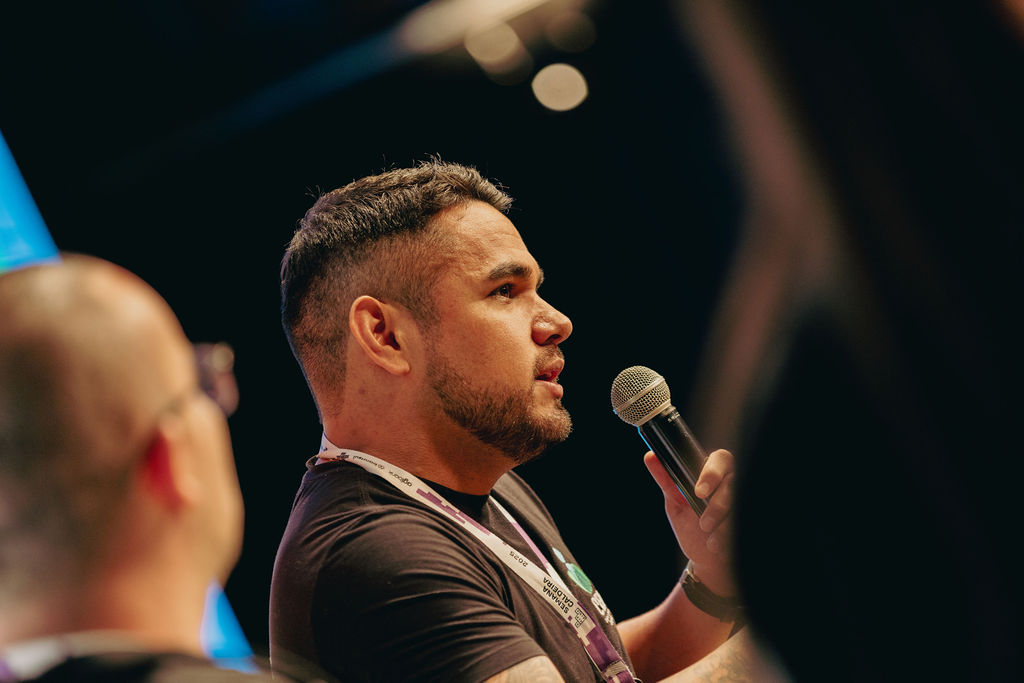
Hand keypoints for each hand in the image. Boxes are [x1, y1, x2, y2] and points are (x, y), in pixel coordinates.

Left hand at [644, 449, 735, 595]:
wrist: (709, 564)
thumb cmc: (692, 528)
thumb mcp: (676, 504)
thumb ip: (666, 479)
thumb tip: (650, 456)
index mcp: (715, 475)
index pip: (720, 459)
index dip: (711, 473)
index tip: (698, 492)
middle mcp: (735, 485)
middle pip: (734, 482)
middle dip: (718, 504)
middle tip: (704, 524)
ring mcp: (746, 503)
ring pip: (741, 504)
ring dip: (724, 525)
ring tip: (710, 541)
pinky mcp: (753, 520)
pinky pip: (747, 523)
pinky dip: (732, 538)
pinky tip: (721, 548)